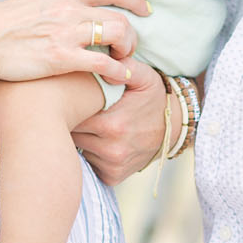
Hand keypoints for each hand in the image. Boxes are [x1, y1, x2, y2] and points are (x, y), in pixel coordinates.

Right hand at [0, 0, 142, 86]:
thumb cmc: (4, 22)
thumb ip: (62, 0)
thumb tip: (80, 4)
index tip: (145, 9)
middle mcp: (70, 7)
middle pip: (120, 16)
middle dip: (133, 34)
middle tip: (130, 47)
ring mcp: (67, 32)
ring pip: (118, 35)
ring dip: (128, 51)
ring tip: (123, 61)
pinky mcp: (61, 58)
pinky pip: (104, 63)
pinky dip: (119, 70)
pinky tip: (119, 77)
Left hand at [73, 59, 172, 183]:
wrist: (173, 128)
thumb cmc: (153, 99)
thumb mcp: (144, 77)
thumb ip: (125, 67)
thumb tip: (102, 66)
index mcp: (113, 125)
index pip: (73, 117)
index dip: (69, 106)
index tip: (70, 98)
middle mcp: (111, 149)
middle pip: (72, 135)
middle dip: (70, 122)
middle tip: (72, 109)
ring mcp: (112, 165)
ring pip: (78, 149)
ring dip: (79, 137)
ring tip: (85, 123)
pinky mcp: (113, 176)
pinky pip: (89, 164)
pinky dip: (89, 153)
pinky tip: (97, 140)